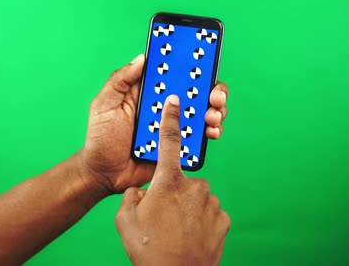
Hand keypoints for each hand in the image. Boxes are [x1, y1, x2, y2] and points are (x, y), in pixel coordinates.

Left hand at [78, 54, 228, 193]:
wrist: (103, 173)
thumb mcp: (104, 104)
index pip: (174, 72)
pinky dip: (211, 132)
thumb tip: (142, 58)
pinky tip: (210, 132)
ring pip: (204, 113)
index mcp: (149, 92)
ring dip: (216, 110)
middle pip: (197, 91)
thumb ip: (120, 80)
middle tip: (215, 96)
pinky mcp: (179, 145)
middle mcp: (165, 106)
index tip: (204, 61)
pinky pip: (200, 137)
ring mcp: (174, 125)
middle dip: (214, 89)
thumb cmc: (100, 137)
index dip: (192, 64)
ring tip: (213, 115)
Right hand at [115, 95, 229, 265]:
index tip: (175, 100)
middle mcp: (194, 187)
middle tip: (163, 214)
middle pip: (182, 178)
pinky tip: (190, 235)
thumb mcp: (125, 218)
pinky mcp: (223, 218)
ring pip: (197, 195)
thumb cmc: (149, 248)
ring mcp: (211, 203)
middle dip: (173, 191)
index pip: (169, 142)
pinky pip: (209, 211)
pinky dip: (200, 219)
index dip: (171, 118)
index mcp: (168, 182)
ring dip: (187, 207)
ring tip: (175, 229)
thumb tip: (144, 191)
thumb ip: (133, 196)